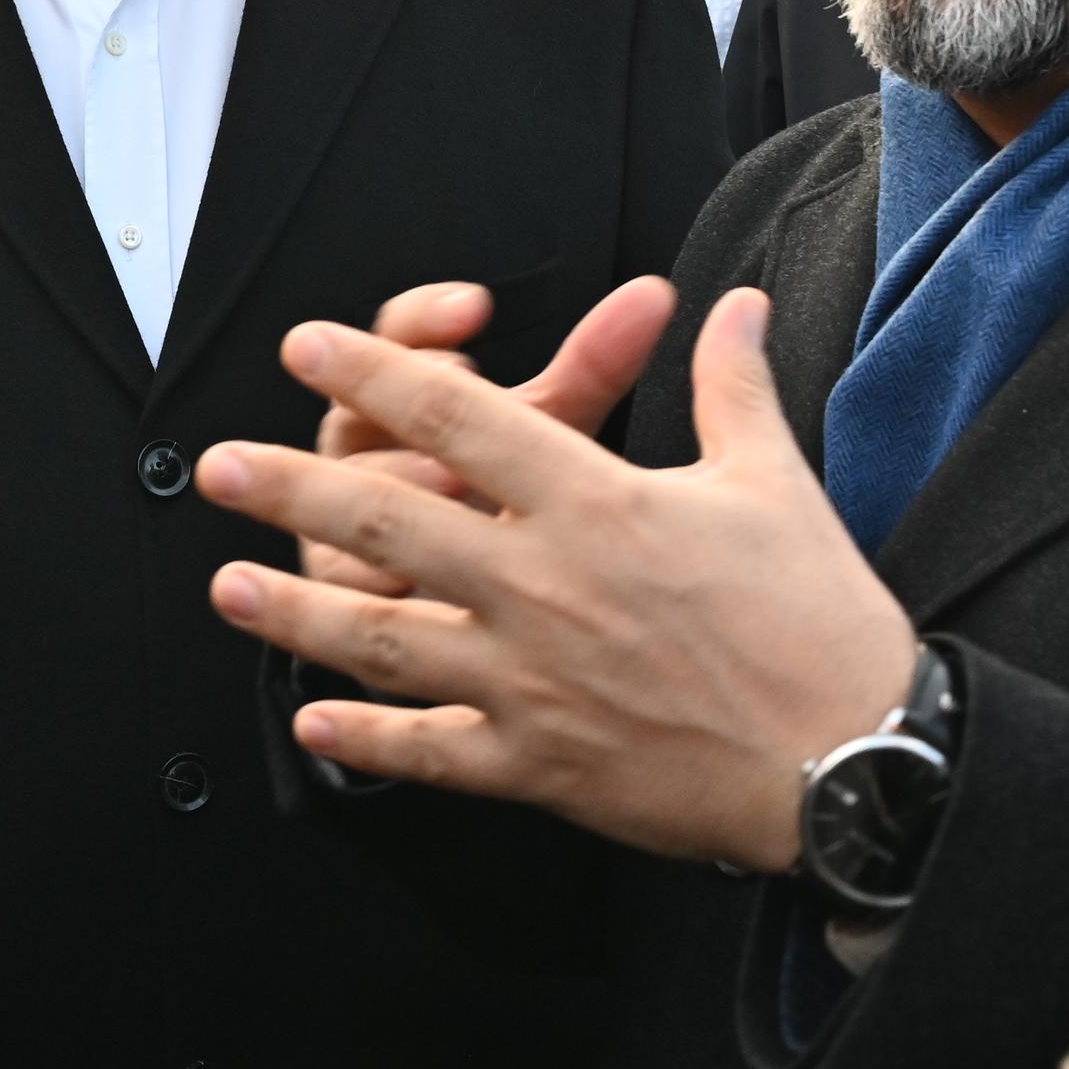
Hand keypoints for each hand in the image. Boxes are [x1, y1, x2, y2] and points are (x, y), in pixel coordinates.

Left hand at [198, 290, 915, 870]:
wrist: (849, 761)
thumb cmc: (817, 620)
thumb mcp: (774, 481)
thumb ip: (732, 383)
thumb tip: (729, 304)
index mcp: (599, 505)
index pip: (463, 418)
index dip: (377, 374)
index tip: (311, 347)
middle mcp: (547, 586)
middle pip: (392, 520)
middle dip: (292, 490)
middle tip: (219, 469)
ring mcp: (533, 682)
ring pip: (386, 639)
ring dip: (296, 614)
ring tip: (229, 588)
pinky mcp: (540, 764)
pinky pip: (432, 752)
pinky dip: (367, 741)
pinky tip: (315, 722)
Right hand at [289, 275, 680, 595]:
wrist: (519, 617)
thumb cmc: (530, 510)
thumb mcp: (559, 434)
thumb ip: (596, 365)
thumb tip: (653, 294)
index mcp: (409, 404)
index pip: (398, 338)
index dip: (428, 317)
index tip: (477, 307)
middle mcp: (366, 456)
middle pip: (355, 412)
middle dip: (401, 401)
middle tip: (458, 390)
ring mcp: (345, 525)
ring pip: (346, 495)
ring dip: (394, 485)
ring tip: (452, 480)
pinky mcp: (348, 596)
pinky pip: (345, 581)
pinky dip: (377, 574)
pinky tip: (420, 571)